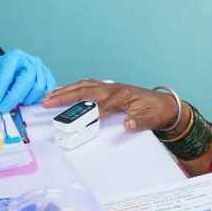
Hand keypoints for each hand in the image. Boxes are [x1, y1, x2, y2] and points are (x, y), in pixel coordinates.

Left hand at [0, 49, 55, 112]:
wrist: (7, 70)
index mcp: (13, 57)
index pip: (7, 77)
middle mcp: (30, 60)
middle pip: (27, 81)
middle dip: (14, 99)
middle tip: (3, 109)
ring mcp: (41, 68)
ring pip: (39, 88)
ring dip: (26, 100)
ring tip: (16, 103)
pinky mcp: (48, 76)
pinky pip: (48, 91)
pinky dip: (37, 99)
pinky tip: (26, 100)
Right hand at [42, 80, 180, 131]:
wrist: (165, 105)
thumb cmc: (156, 112)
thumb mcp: (150, 119)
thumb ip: (138, 122)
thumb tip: (127, 124)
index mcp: (122, 96)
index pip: (102, 104)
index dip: (89, 112)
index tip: (75, 120)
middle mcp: (113, 89)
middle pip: (85, 90)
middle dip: (65, 95)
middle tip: (46, 101)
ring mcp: (110, 87)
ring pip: (83, 85)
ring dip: (66, 90)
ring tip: (49, 95)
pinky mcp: (108, 89)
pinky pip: (87, 86)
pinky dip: (74, 88)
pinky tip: (64, 91)